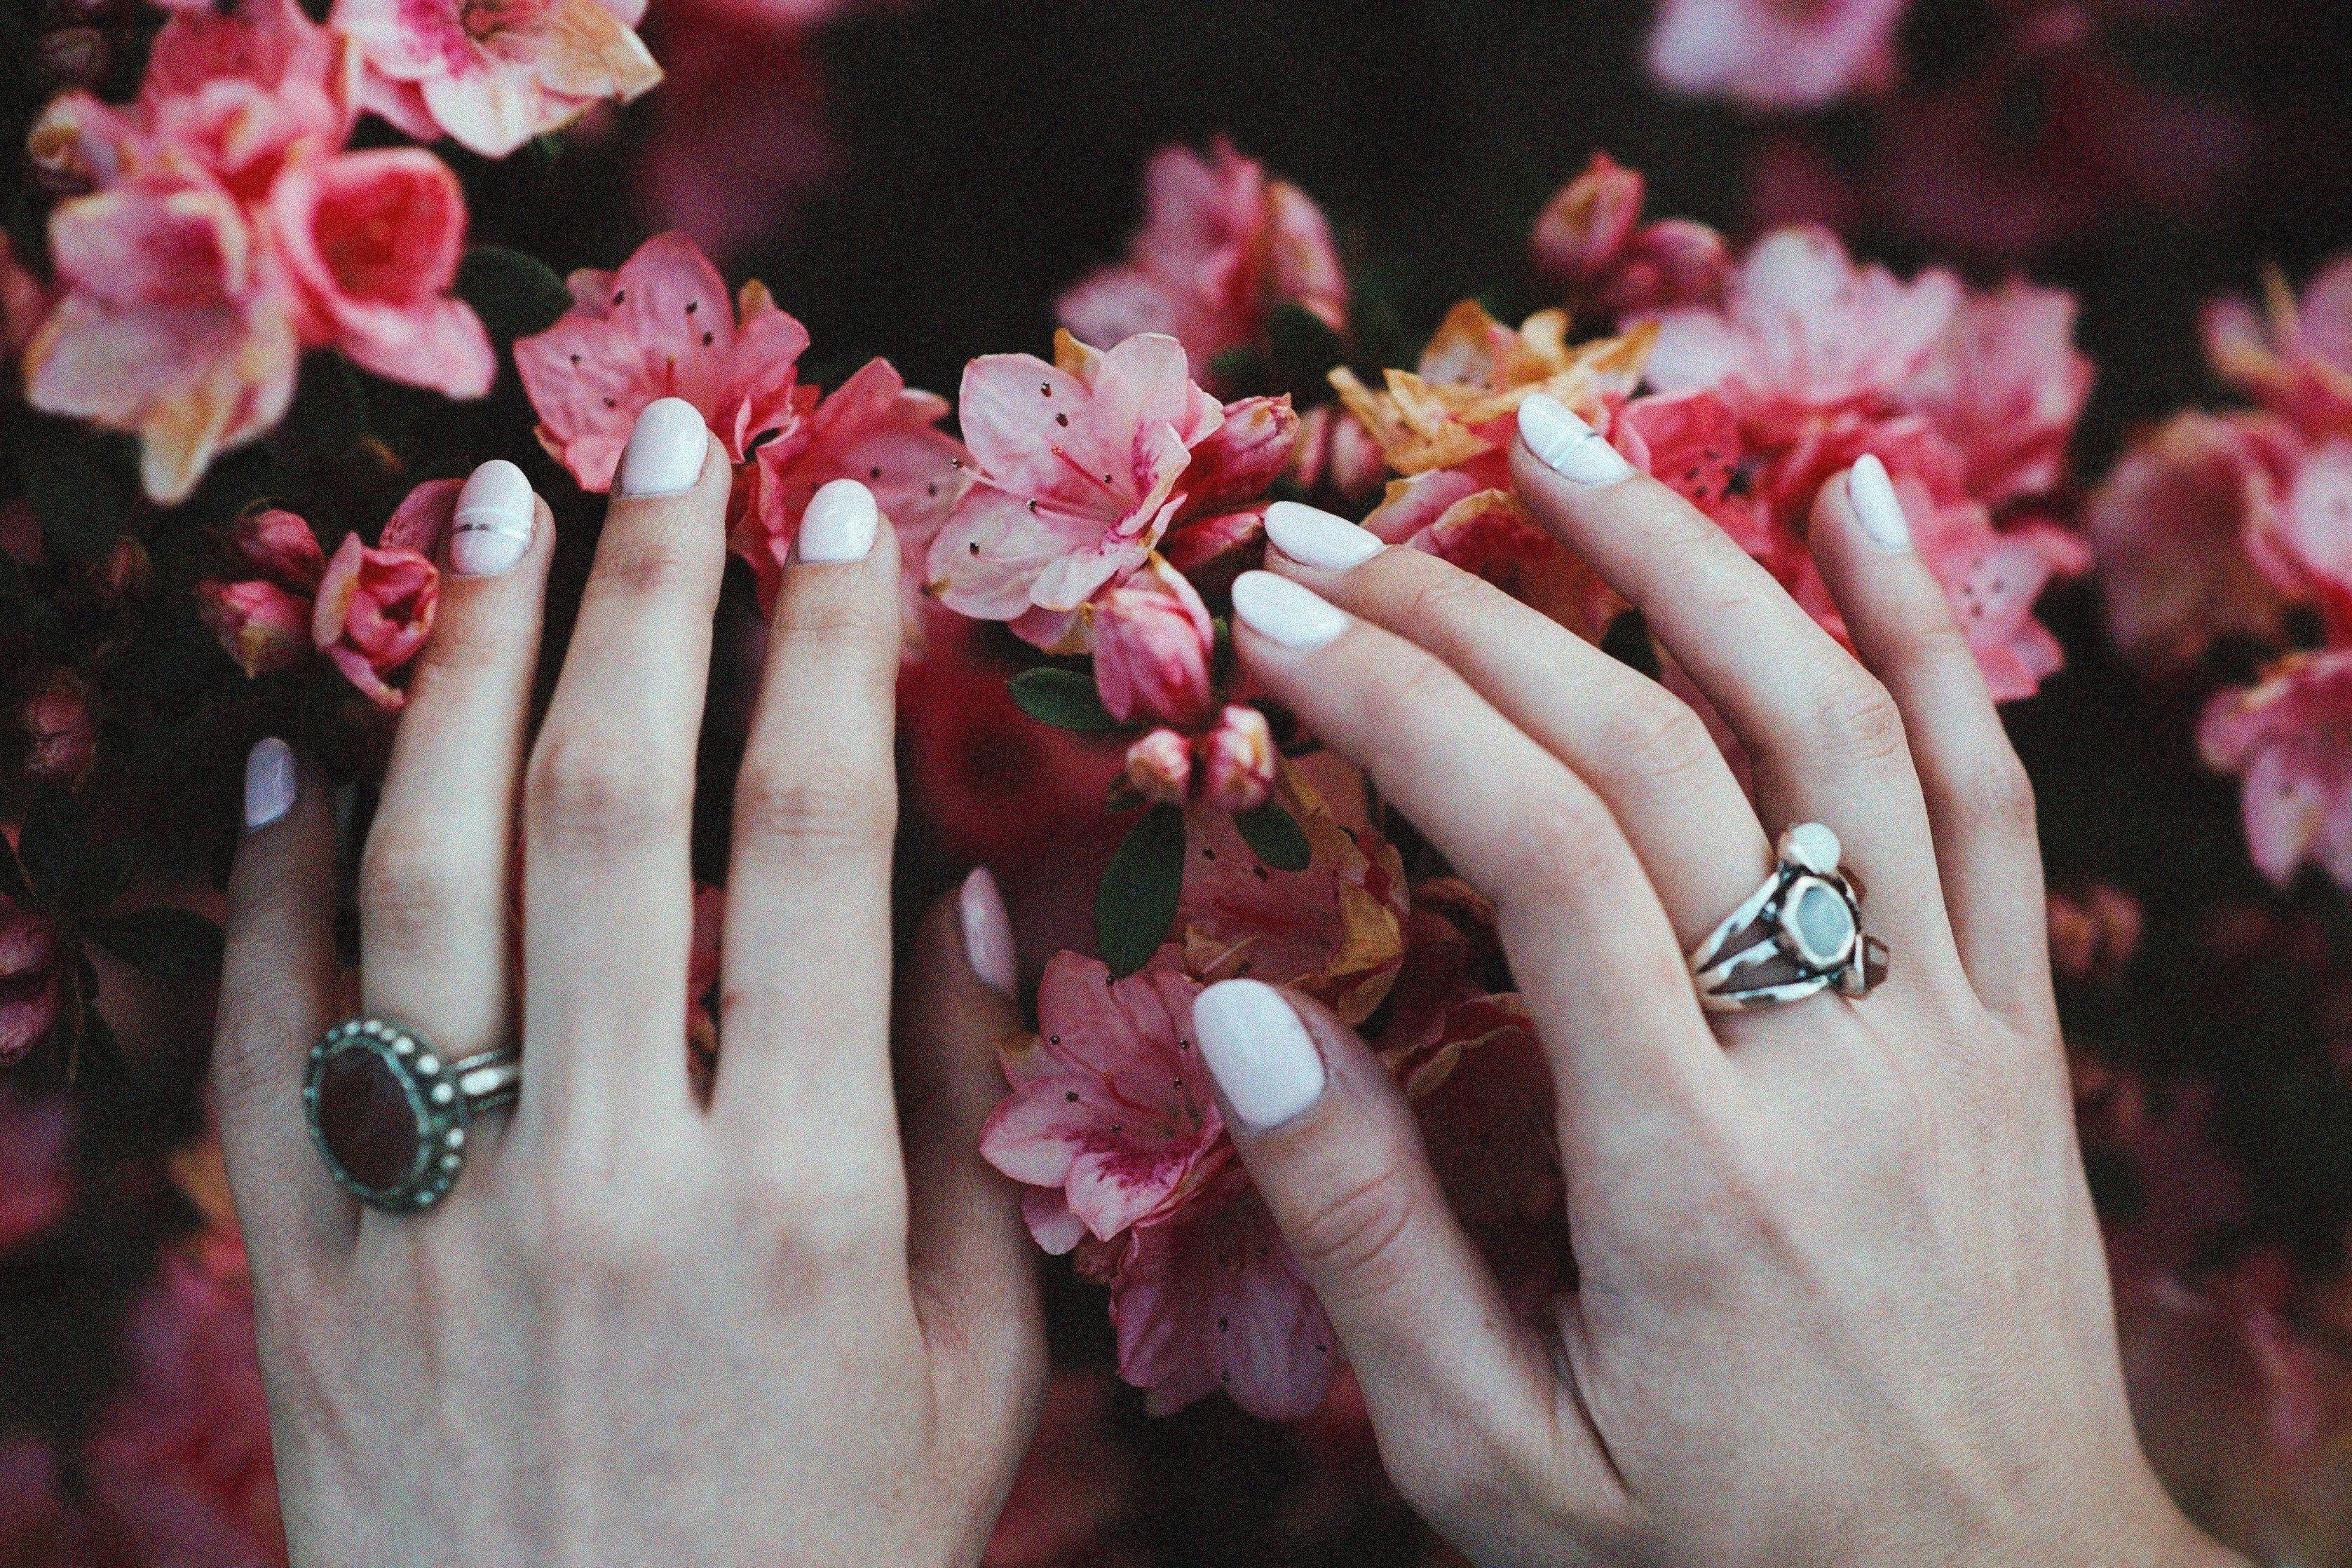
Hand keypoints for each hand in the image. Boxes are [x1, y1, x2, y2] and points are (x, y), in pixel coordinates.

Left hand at [212, 402, 1044, 1565]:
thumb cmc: (826, 1555)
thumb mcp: (968, 1361)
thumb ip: (953, 1111)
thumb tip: (935, 879)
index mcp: (800, 1196)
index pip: (812, 842)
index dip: (826, 652)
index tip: (839, 521)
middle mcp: (605, 1176)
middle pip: (603, 809)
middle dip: (637, 591)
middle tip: (657, 434)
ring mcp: (429, 1220)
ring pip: (417, 876)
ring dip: (451, 669)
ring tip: (483, 515)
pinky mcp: (303, 1274)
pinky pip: (263, 1034)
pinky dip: (270, 873)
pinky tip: (297, 739)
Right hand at [1187, 397, 2245, 1567]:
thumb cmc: (1722, 1559)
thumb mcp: (1496, 1460)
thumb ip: (1368, 1239)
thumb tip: (1244, 1016)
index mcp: (1690, 1175)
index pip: (1537, 854)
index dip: (1396, 702)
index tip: (1273, 617)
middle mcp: (1839, 1062)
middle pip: (1657, 759)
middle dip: (1475, 619)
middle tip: (1330, 537)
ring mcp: (1955, 1031)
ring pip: (1834, 729)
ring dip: (1690, 556)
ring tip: (1558, 434)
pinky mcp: (2022, 1035)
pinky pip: (1992, 799)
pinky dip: (1929, 634)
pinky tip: (1852, 501)